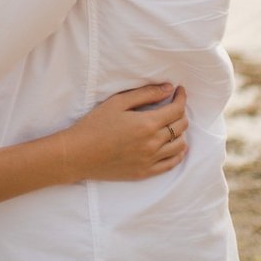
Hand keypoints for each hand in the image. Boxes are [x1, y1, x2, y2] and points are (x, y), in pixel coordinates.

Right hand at [58, 83, 188, 181]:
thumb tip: (168, 88)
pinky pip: (171, 164)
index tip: (179, 90)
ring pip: (180, 146)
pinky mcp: (145, 172)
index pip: (176, 109)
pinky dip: (178, 153)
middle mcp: (153, 144)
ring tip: (173, 124)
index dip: (181, 97)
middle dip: (181, 112)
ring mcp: (150, 160)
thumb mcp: (118, 102)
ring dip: (181, 132)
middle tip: (173, 105)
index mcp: (147, 124)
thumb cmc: (95, 125)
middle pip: (180, 126)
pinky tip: (175, 146)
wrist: (79, 154)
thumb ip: (145, 94)